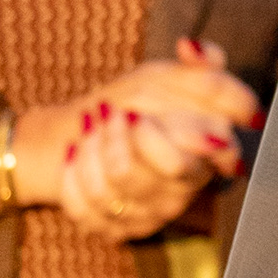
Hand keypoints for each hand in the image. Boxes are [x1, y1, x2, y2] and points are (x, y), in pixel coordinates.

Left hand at [47, 38, 257, 243]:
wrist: (93, 136)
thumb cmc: (140, 106)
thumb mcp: (172, 77)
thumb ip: (199, 65)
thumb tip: (193, 48)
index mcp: (204, 159)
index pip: (184, 161)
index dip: (152, 138)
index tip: (134, 114)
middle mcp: (181, 193)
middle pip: (136, 176)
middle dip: (115, 140)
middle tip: (108, 115)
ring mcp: (150, 215)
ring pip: (109, 190)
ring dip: (91, 151)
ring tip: (89, 130)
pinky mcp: (118, 229)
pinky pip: (85, 209)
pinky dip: (72, 178)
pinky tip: (75, 158)